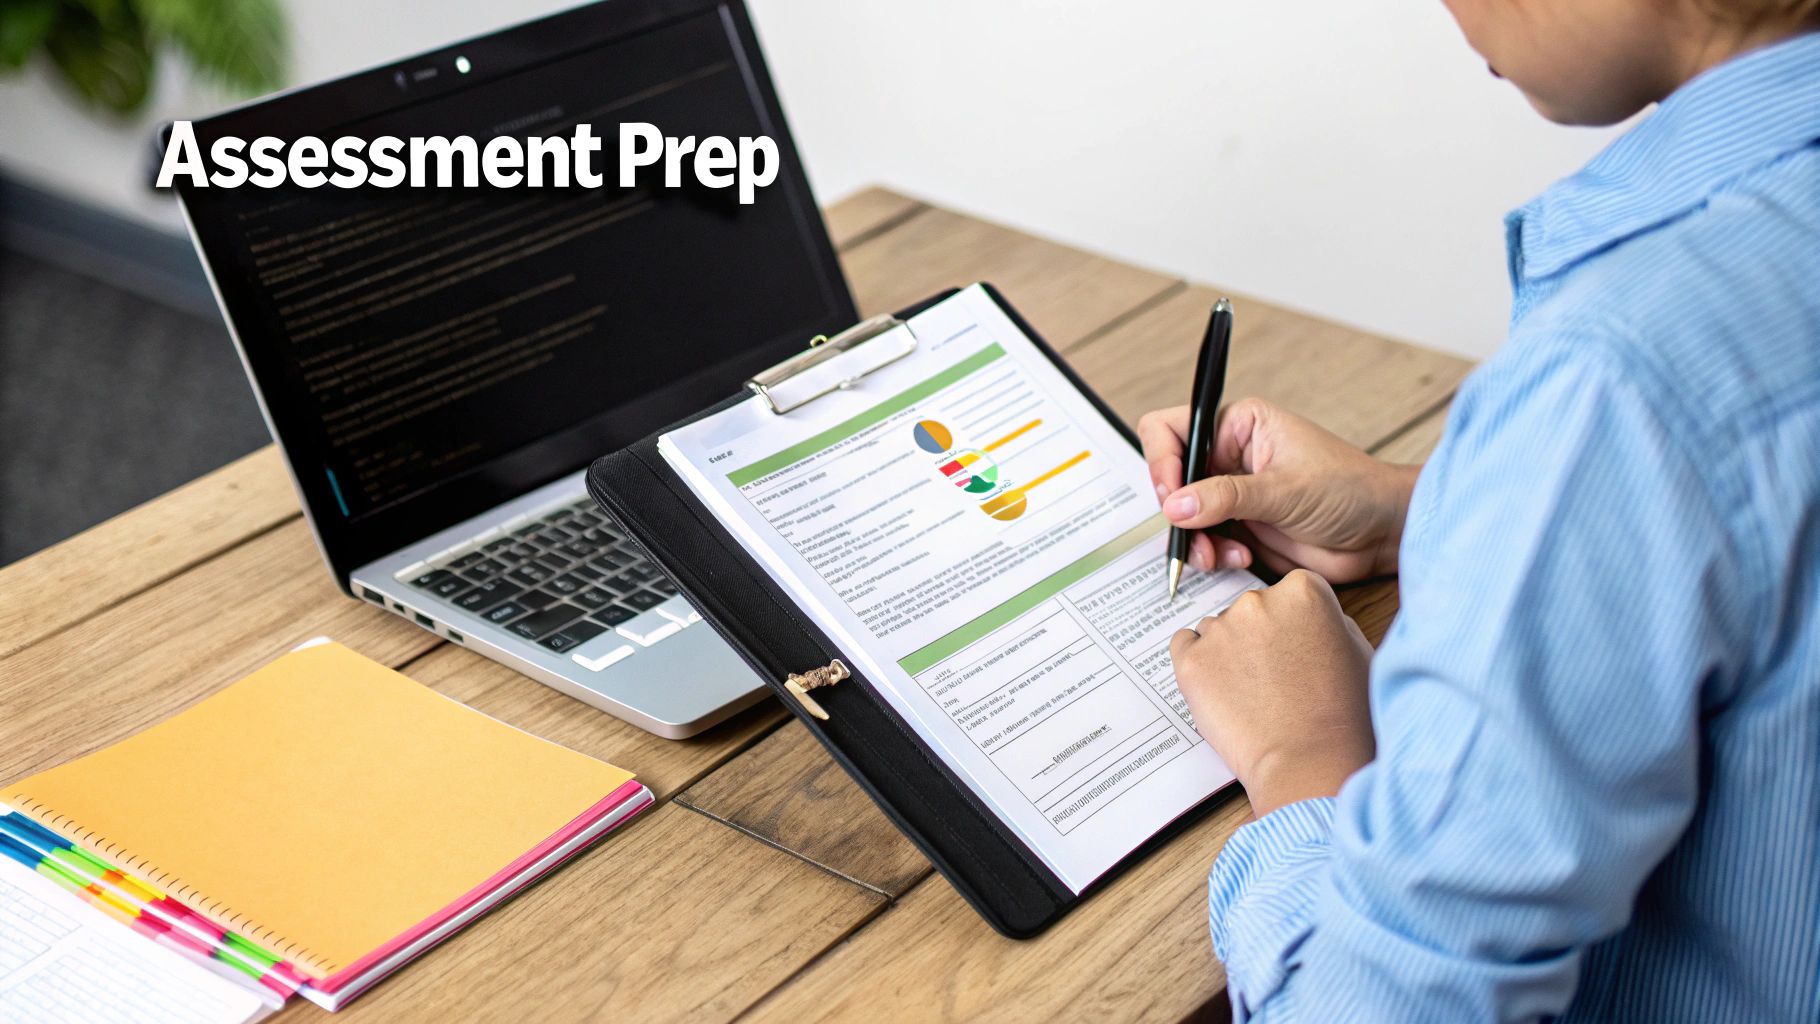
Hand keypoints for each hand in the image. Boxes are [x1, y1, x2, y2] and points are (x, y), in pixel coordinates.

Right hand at [1137, 398, 1418, 582]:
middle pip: (1171, 476)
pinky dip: (1213, 555)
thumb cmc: (1351, 490)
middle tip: (1189, 532)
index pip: (1173, 429)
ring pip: (1182, 516)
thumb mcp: (1286, 489)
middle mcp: (1230, 455)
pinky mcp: (1240, 527)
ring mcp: (1232, 493)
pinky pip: (1203, 541)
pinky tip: (1241, 558)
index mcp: (1240, 425)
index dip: (1162, 461)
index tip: (1170, 496)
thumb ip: (1227, 497)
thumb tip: (1175, 505)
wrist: (1382, 534)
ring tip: (1220, 554)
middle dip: (1176, 510)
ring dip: (1194, 539)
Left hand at [1170, 569, 1374, 816]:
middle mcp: (1257, 600)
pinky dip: (1199, 664)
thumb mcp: (1358, 651)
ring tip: (1252, 695)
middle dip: (1259, 638)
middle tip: (1276, 679)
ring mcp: (1220, 629)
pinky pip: (1185, 647)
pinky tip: (1221, 691)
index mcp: (1303, 590)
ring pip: (1217, 630)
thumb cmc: (1342, 717)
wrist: (1308, 762)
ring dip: (1228, 652)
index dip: (1294, 627)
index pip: (1288, 593)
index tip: (1298, 651)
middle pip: (1251, 610)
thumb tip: (1307, 616)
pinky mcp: (1190, 660)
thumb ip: (1328, 620)